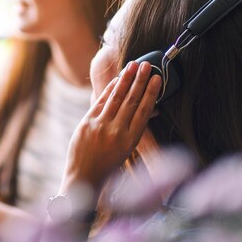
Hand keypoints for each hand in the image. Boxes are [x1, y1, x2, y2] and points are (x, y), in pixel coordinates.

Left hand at [61, 61, 160, 193]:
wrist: (84, 177)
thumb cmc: (108, 164)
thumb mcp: (127, 149)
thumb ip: (135, 128)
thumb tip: (151, 110)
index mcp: (130, 140)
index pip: (144, 111)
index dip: (152, 92)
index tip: (158, 78)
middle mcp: (116, 132)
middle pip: (131, 100)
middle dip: (140, 80)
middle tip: (147, 65)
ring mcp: (100, 126)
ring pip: (116, 97)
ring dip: (126, 79)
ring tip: (133, 66)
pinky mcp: (86, 123)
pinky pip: (100, 101)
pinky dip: (109, 89)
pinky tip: (117, 79)